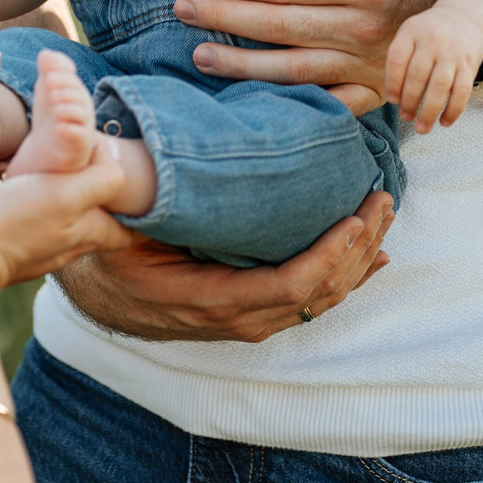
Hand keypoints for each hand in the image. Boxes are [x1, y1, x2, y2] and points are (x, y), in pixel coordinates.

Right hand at [0, 143, 131, 293]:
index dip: (134, 202)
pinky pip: (34, 222)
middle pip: (99, 223)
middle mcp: (66, 247)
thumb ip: (99, 179)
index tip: (124, 170)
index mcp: (87, 235)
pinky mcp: (7, 248)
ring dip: (69, 197)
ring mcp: (36, 251)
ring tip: (59, 165)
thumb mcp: (64, 196)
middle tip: (91, 159)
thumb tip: (112, 155)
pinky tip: (22, 185)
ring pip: (66, 222)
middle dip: (101, 195)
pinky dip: (39, 203)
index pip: (128, 227)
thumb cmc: (6, 225)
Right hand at [52, 191, 394, 341]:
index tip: (355, 218)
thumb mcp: (114, 226)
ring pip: (318, 301)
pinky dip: (343, 277)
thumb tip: (128, 162)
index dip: (329, 256)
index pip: (287, 286)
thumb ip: (132, 199)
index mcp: (207, 298)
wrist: (99, 290)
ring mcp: (247, 320)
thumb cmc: (108, 250)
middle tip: (381, 201)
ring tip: (383, 219)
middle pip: (316, 295)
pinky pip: (308, 301)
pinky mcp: (253, 312)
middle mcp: (235, 318)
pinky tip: (370, 258)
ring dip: (357, 262)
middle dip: (357, 250)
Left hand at [172, 0, 443, 103]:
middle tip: (182, 10)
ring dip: (240, 64)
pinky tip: (251, 97)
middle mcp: (363, 28)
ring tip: (200, 54)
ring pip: (291, 70)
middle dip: (223, 18)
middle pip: (277, 26)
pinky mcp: (375, 90)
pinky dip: (285, 103)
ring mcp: (368, 65)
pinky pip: (323, 101)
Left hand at [386, 6, 482, 131]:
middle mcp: (432, 40)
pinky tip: (444, 122)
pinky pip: (462, 91)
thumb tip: (395, 98)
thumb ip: (400, 59)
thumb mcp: (410, 33)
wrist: (466, 18)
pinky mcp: (470, 65)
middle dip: (410, 101)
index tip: (393, 100)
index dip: (393, 82)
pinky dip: (453, 110)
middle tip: (406, 117)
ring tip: (422, 127)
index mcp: (412, 31)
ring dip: (430, 111)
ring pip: (440, 86)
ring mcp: (452, 53)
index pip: (398, 58)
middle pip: (418, 75)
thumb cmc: (429, 34)